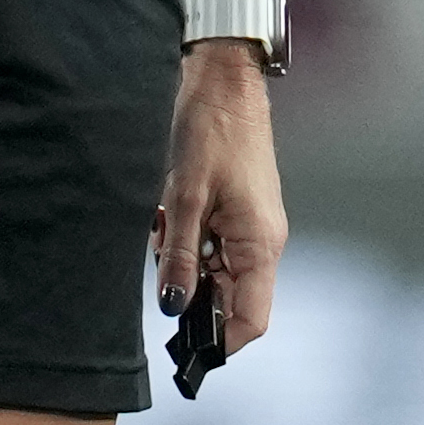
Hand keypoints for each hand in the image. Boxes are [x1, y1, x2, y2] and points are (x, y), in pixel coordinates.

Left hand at [152, 37, 283, 359]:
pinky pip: (214, 247)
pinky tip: (170, 216)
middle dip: (192, 292)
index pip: (252, 318)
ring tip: (164, 227)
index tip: (185, 342)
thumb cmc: (214, 130)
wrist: (224, 82)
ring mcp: (250, 227)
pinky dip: (189, 242)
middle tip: (162, 264)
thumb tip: (174, 307)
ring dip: (186, 263)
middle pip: (232, 298)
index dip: (221, 339)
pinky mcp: (238, 212)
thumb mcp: (186, 197)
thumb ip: (180, 256)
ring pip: (218, 272)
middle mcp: (262, 241)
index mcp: (259, 243)